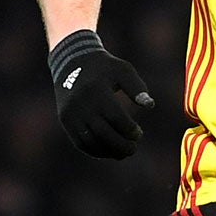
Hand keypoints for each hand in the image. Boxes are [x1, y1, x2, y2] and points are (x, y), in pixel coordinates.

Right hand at [49, 28, 152, 158]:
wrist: (71, 62)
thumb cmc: (104, 67)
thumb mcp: (123, 70)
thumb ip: (137, 87)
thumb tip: (149, 105)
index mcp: (97, 92)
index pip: (116, 118)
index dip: (130, 130)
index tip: (139, 133)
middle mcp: (81, 104)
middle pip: (103, 133)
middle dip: (121, 145)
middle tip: (133, 148)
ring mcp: (71, 114)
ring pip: (90, 141)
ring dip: (108, 151)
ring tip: (123, 153)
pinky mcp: (65, 120)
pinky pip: (80, 142)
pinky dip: (95, 151)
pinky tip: (109, 151)